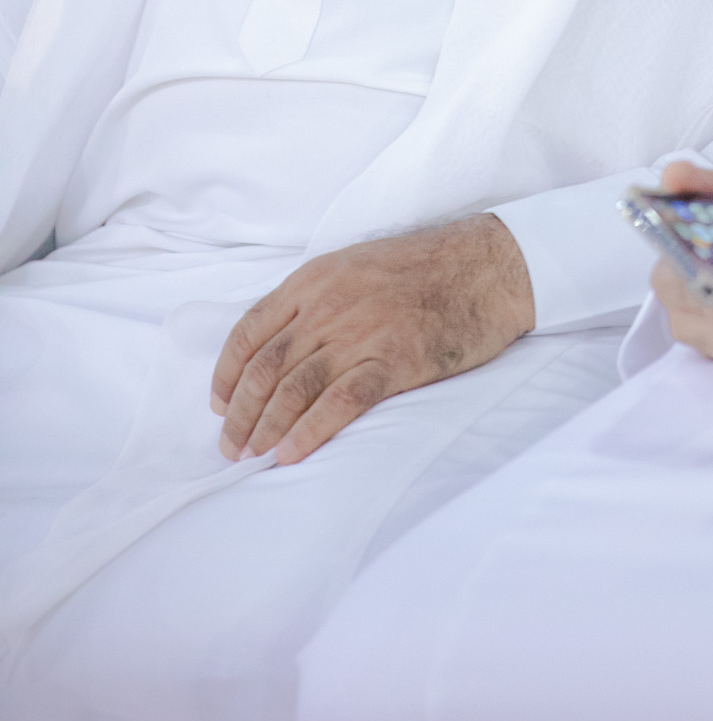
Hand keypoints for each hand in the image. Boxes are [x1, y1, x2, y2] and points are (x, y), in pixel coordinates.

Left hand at [210, 214, 533, 464]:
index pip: (250, 330)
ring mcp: (361, 332)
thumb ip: (317, 298)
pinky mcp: (393, 361)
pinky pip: (340, 403)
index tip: (218, 403)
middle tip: (229, 445)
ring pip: (295, 388)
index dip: (226, 374)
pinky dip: (309, 432)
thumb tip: (282, 344)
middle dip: (240, 412)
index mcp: (316, 279)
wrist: (485, 266)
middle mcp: (329, 304)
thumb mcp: (357, 265)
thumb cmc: (424, 267)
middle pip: (266, 367)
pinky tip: (291, 453)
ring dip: (265, 429)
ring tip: (252, 455)